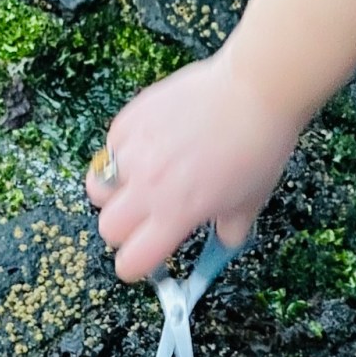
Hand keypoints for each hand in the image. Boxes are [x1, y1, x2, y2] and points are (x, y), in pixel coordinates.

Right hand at [86, 45, 301, 280]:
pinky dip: (123, 153)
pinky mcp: (130, 118)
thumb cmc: (258, 148)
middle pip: (107, 228)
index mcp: (176, 214)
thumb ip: (229, 230)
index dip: (136, 266)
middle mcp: (148, 186)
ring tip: (141, 181)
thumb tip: (222, 241)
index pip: (132, 261)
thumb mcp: (250, 203)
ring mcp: (134, 150)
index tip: (145, 258)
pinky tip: (151, 146)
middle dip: (123, 230)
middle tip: (146, 218)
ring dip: (115, 192)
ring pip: (97, 186)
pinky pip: (110, 147)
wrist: (255, 90)